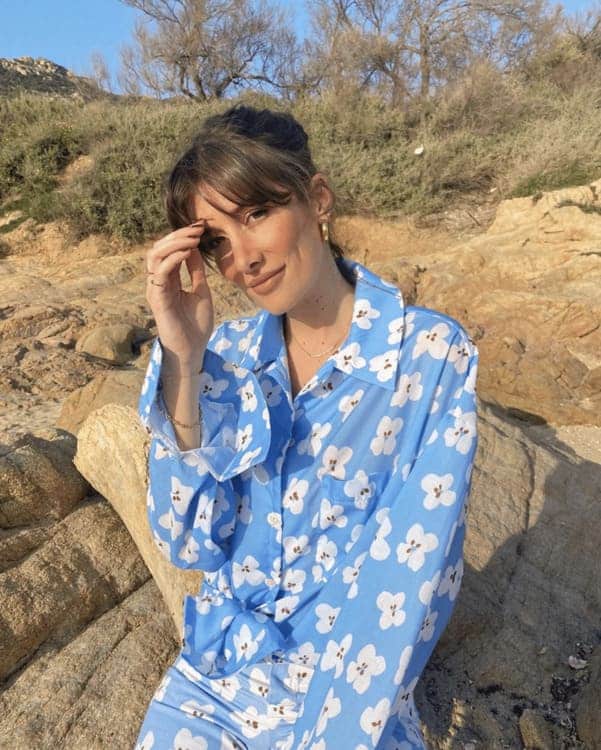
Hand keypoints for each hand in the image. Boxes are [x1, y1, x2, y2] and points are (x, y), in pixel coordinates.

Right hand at [145, 221, 213, 366]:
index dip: (181, 237)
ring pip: (155, 257)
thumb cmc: (196, 324)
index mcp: (168, 280)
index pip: (168, 251)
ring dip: (174, 244)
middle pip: (158, 249)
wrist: (193, 349)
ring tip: (192, 239)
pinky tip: (187, 253)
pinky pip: (159, 273)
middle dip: (177, 236)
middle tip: (196, 230)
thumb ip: (196, 271)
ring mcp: (156, 290)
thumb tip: (195, 248)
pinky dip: (173, 259)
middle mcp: (158, 282)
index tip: (200, 228)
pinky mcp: (158, 299)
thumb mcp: (201, 291)